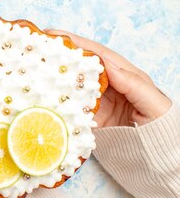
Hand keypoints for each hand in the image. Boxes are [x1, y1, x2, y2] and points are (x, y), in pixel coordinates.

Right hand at [45, 30, 171, 127]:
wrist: (160, 161)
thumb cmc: (164, 130)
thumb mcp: (155, 104)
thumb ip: (134, 84)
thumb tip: (108, 66)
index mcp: (126, 77)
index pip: (98, 55)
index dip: (78, 43)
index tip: (57, 36)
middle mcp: (109, 87)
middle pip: (81, 67)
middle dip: (61, 56)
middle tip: (37, 47)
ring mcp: (98, 104)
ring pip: (72, 86)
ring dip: (54, 77)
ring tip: (33, 68)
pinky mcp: (90, 122)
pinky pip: (70, 109)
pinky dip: (56, 103)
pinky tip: (40, 97)